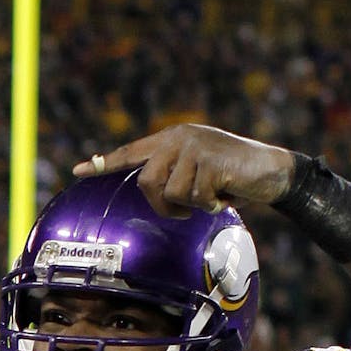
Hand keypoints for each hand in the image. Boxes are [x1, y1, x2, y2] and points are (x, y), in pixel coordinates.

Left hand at [73, 123, 296, 217]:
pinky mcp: (210, 160)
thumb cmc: (233, 177)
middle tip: (184, 211)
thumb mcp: (198, 171)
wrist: (271, 171)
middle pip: (147, 182)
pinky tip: (225, 195)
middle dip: (163, 205)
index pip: (131, 152)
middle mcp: (178, 138)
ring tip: (211, 197)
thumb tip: (150, 191)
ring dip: (191, 205)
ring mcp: (194, 146)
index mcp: (171, 139)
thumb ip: (173, 174)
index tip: (78, 170)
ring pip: (172, 192)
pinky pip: (195, 197)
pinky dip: (210, 204)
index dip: (104, 163)